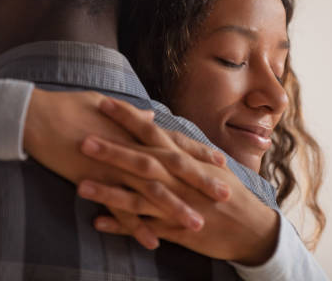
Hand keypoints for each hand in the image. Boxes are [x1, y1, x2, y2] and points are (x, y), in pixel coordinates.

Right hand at [23, 89, 227, 247]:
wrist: (35, 117)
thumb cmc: (69, 107)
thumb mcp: (105, 106)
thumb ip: (132, 116)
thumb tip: (149, 116)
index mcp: (135, 130)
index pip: (175, 142)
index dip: (199, 152)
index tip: (220, 161)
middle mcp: (131, 148)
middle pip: (172, 168)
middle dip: (200, 182)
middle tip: (225, 195)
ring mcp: (114, 166)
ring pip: (152, 191)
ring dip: (175, 209)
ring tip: (197, 225)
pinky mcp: (95, 182)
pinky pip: (119, 209)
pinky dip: (136, 227)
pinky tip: (152, 242)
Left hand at [78, 119, 279, 264]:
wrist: (251, 228)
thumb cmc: (230, 193)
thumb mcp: (209, 165)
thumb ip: (184, 148)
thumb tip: (166, 130)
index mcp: (185, 159)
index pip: (153, 132)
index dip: (128, 117)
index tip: (104, 102)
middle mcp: (179, 178)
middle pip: (142, 160)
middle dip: (113, 149)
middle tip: (83, 138)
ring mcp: (177, 204)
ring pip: (138, 196)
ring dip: (109, 191)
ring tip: (80, 185)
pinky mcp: (176, 229)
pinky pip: (144, 227)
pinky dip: (121, 226)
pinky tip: (97, 223)